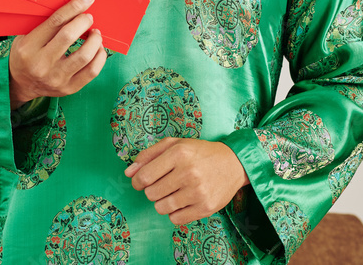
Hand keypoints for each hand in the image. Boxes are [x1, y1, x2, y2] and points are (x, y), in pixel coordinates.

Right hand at [8, 0, 107, 109]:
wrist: (21, 84)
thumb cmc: (25, 54)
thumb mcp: (25, 36)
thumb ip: (43, 24)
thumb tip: (71, 7)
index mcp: (29, 47)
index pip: (55, 22)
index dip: (74, 8)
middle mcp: (41, 64)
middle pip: (69, 36)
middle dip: (84, 21)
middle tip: (89, 17)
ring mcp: (56, 79)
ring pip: (84, 56)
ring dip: (95, 40)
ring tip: (95, 33)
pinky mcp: (68, 88)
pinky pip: (92, 71)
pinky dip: (99, 56)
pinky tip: (97, 48)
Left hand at [124, 137, 249, 225]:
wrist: (234, 163)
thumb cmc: (199, 152)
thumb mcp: (174, 144)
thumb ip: (148, 155)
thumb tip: (128, 172)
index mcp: (178, 154)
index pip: (144, 176)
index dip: (137, 181)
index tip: (139, 182)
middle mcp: (188, 173)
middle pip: (151, 193)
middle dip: (151, 191)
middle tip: (161, 185)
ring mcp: (198, 192)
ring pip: (161, 208)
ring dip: (162, 202)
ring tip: (171, 193)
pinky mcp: (206, 208)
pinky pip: (176, 219)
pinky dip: (174, 213)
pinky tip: (181, 202)